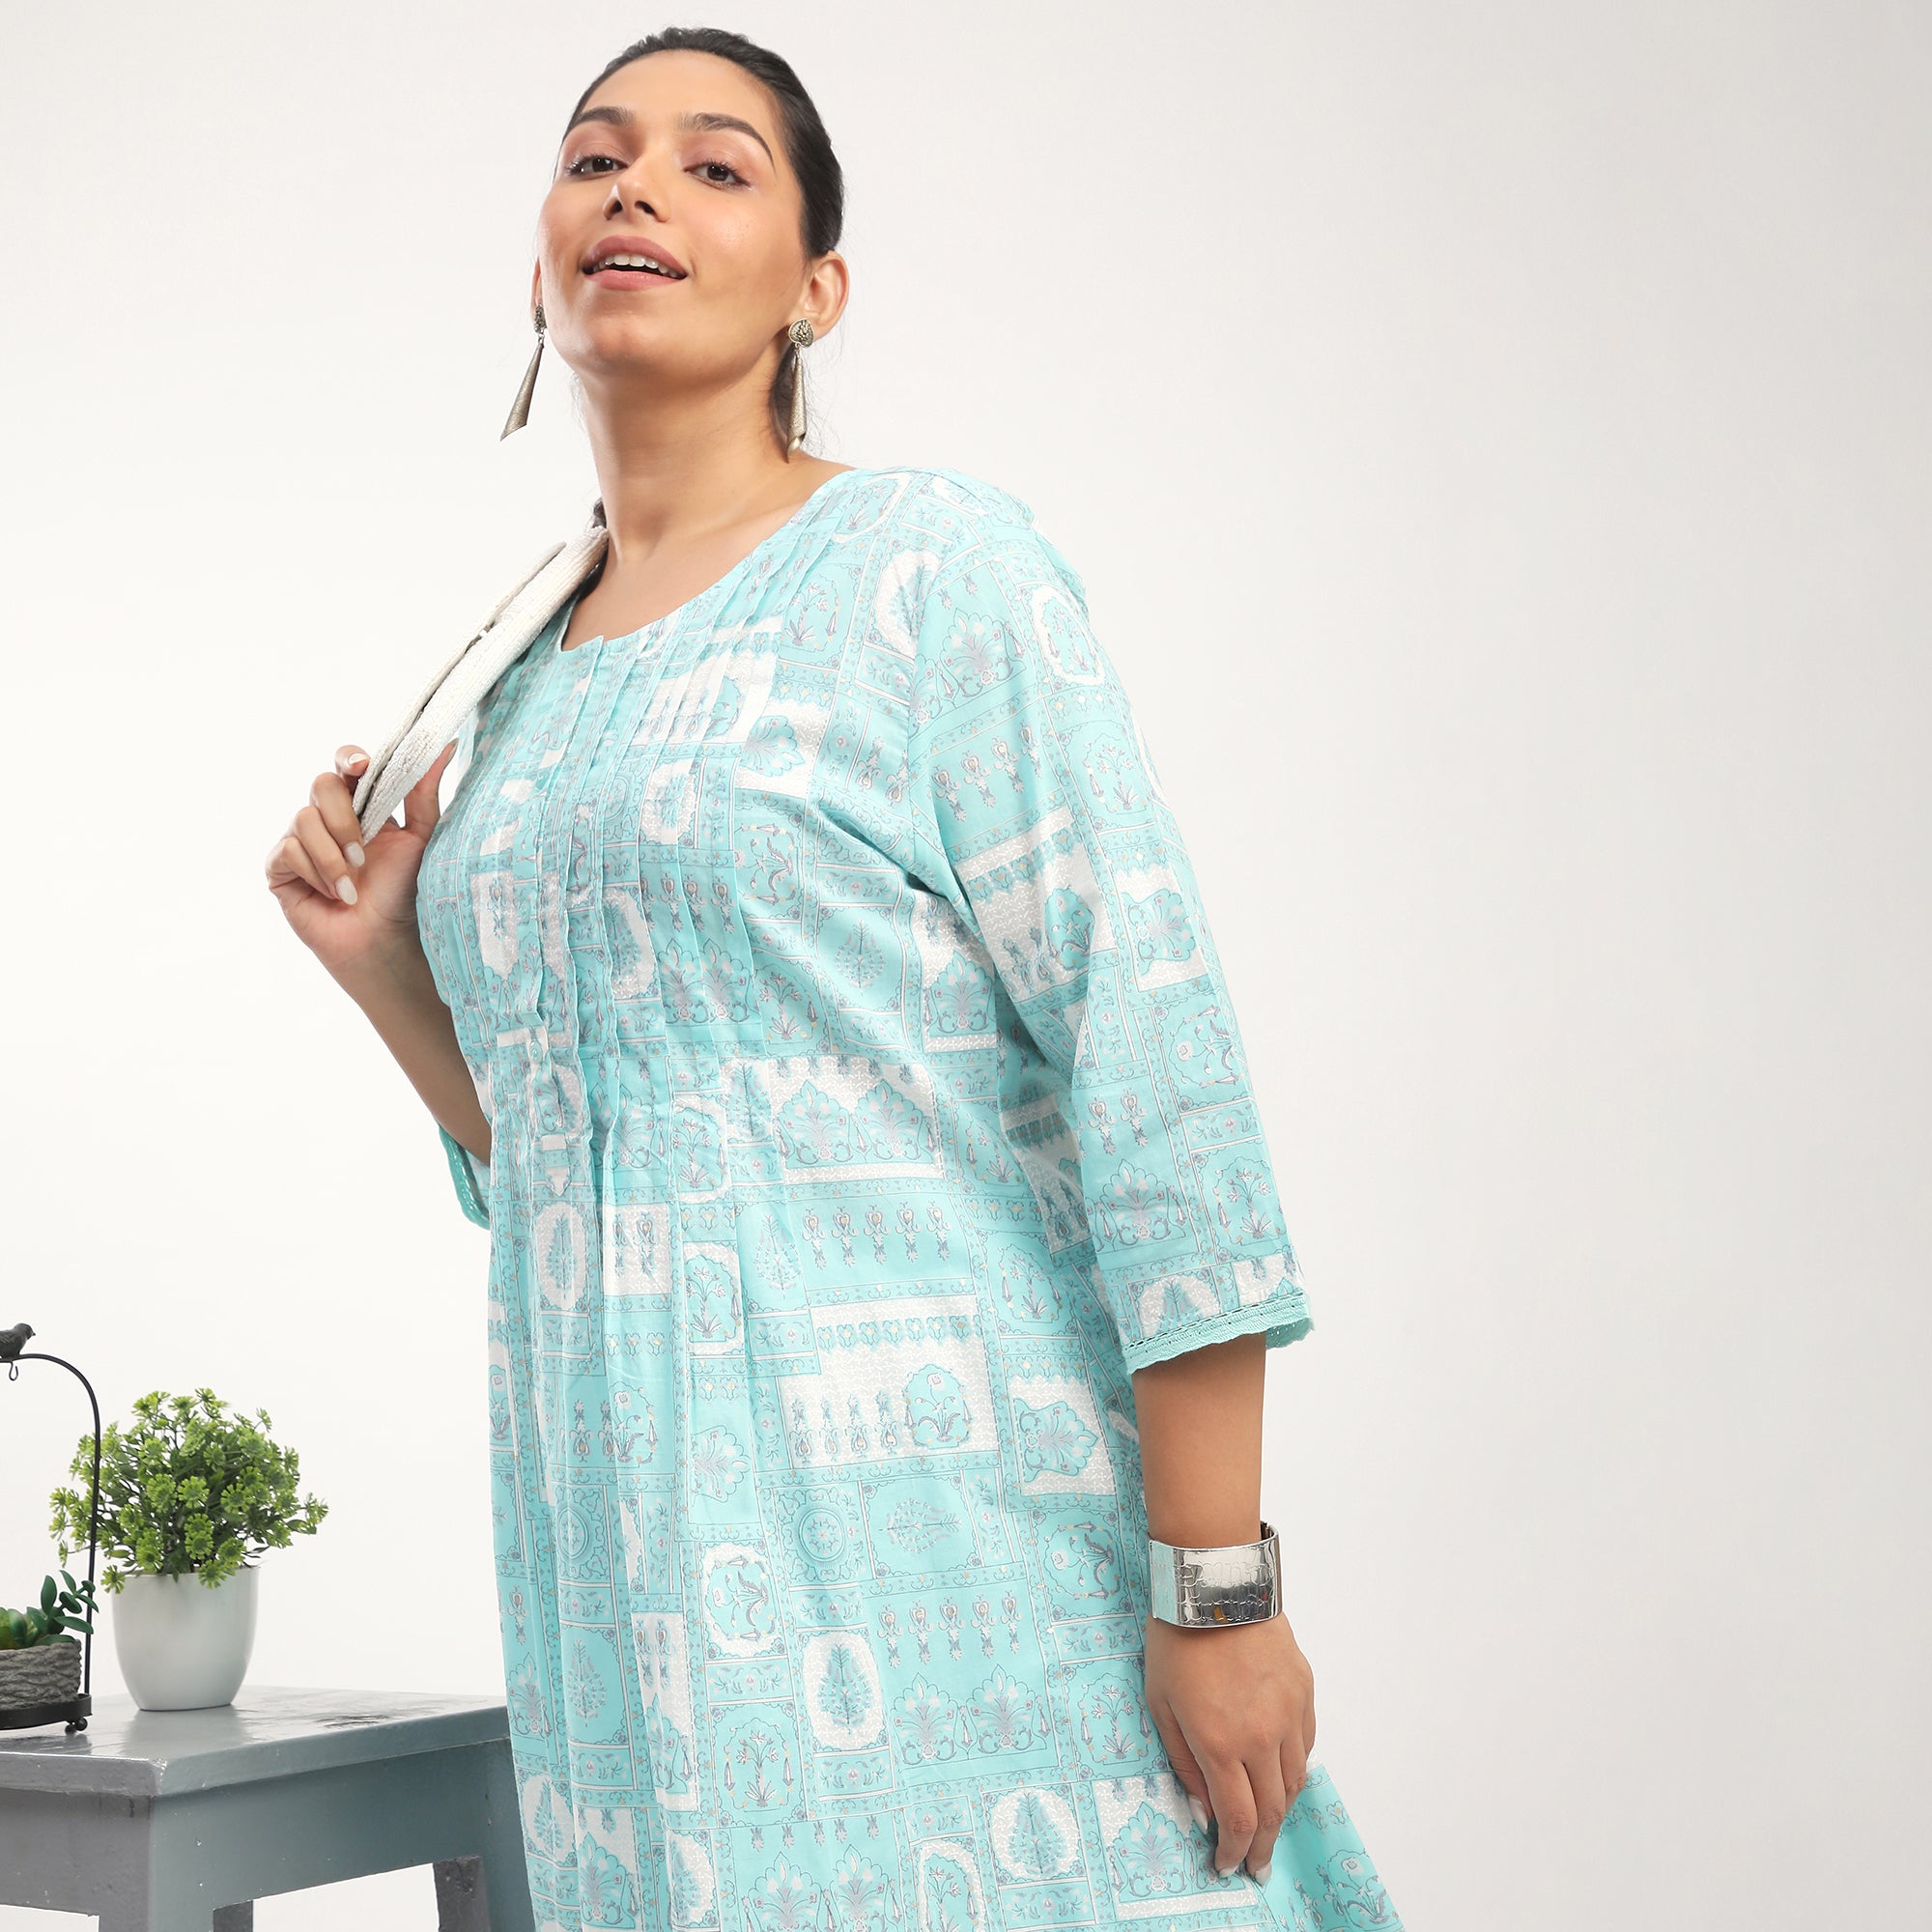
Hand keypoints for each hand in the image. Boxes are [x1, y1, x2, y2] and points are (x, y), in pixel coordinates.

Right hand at [265, 741, 457, 980]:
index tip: (362, 766)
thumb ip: (424, 793)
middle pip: (321, 783)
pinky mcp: (280, 866)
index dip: (349, 758)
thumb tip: (446, 744)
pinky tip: (334, 895)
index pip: (346, 763)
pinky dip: (317, 873)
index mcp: (360, 803)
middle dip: (344, 819)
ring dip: (334, 855)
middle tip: (363, 853)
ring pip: (303, 819)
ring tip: (354, 885)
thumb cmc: (402, 890)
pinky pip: (289, 850)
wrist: (383, 938)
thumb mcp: (420, 838)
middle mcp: (326, 815)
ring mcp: (299, 839)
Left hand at [1143, 1609, 1315, 1884]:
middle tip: (1256, 1865)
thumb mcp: (1161, 1704)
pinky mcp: (1304, 1690)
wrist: (1215, 1583)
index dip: (1235, 1852)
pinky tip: (1280, 1773)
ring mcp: (1288, 1713)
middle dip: (1263, 1845)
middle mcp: (1262, 1736)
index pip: (1240, 1820)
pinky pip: (1306, 1745)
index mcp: (1221, 1742)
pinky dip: (1294, 1768)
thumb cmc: (1177, 1640)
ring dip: (1282, 1810)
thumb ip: (1184, 1763)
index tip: (1227, 1866)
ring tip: (1267, 1823)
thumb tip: (1204, 1810)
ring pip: (1296, 1781)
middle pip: (1274, 1810)